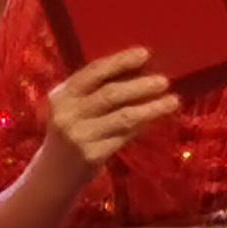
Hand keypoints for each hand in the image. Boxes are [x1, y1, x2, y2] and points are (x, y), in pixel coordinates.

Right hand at [40, 48, 177, 166]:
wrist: (53, 174)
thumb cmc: (71, 134)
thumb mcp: (73, 109)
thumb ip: (94, 93)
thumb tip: (138, 74)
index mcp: (60, 95)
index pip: (92, 72)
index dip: (120, 61)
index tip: (144, 53)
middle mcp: (67, 113)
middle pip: (109, 94)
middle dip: (139, 86)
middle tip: (164, 80)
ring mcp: (79, 136)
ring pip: (123, 117)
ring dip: (150, 107)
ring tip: (172, 101)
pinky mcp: (92, 155)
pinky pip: (125, 136)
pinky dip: (143, 125)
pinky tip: (156, 119)